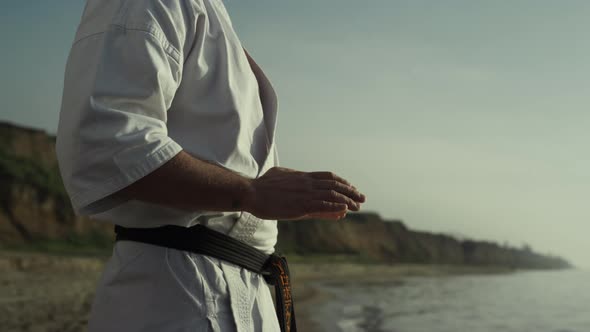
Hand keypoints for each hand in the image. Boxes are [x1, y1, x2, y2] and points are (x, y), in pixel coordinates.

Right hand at [243, 166, 365, 220]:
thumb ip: (295, 177)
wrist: (251, 192)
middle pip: (335, 185)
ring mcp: (304, 194)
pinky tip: (345, 209)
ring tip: (358, 206)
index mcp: (303, 176)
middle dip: (351, 191)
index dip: (342, 182)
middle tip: (362, 198)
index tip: (352, 188)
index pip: (329, 176)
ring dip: (347, 200)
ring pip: (332, 195)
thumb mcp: (281, 175)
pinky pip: (322, 205)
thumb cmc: (263, 186)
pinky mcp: (300, 206)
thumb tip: (304, 179)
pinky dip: (335, 206)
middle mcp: (307, 183)